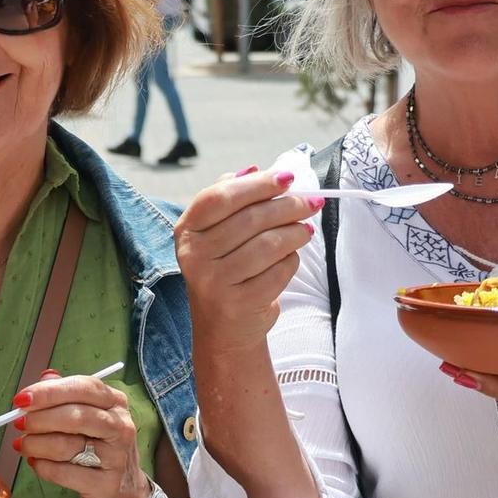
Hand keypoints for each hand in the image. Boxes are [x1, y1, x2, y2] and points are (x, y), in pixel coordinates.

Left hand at [13, 368, 150, 497]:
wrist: (122, 491)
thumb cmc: (98, 447)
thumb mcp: (89, 416)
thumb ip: (66, 396)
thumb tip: (43, 379)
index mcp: (115, 402)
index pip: (82, 388)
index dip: (49, 392)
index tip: (21, 399)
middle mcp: (120, 426)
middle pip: (76, 416)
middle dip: (40, 419)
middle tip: (19, 424)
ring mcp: (116, 457)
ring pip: (67, 445)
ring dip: (36, 445)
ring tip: (22, 445)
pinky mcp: (105, 485)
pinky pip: (64, 473)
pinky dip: (42, 467)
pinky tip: (35, 463)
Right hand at [175, 167, 316, 353]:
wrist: (223, 327)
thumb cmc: (225, 270)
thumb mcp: (215, 235)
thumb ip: (230, 200)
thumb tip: (255, 169)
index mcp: (186, 231)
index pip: (220, 197)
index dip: (257, 184)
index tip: (288, 177)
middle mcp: (193, 256)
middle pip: (250, 219)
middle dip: (288, 206)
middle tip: (311, 202)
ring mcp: (214, 282)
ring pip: (269, 244)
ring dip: (296, 233)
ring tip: (306, 229)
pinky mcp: (239, 303)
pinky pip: (278, 271)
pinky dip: (291, 261)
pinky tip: (291, 257)